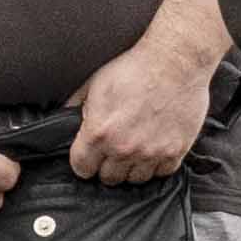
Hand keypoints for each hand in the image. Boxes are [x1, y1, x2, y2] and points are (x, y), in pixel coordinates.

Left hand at [65, 30, 219, 184]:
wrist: (175, 61)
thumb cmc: (135, 67)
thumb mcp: (95, 83)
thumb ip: (77, 106)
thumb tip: (65, 119)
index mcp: (99, 132)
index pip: (81, 168)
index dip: (84, 161)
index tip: (89, 155)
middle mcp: (124, 148)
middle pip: (108, 178)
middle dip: (107, 165)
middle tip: (113, 148)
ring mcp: (151, 152)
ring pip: (135, 179)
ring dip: (132, 167)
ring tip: (135, 148)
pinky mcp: (175, 151)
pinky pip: (161, 173)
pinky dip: (157, 164)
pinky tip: (154, 147)